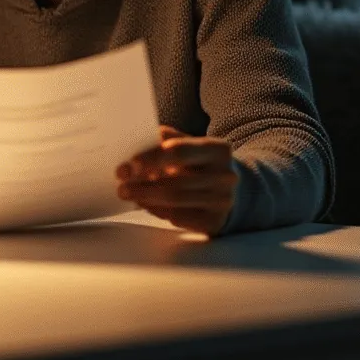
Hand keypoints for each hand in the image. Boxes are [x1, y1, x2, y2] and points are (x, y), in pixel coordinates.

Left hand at [115, 125, 238, 234]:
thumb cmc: (204, 164)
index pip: (179, 151)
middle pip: (175, 182)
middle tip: (121, 184)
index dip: (151, 157)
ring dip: (146, 198)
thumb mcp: (193, 145)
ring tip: (128, 194)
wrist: (238, 190)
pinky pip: (179, 218)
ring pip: (175, 202)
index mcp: (218, 150)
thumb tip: (136, 137)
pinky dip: (157, 211)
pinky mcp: (215, 222)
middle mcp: (225, 176)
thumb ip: (168, 138)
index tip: (129, 163)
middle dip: (143, 184)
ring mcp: (223, 202)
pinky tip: (146, 204)